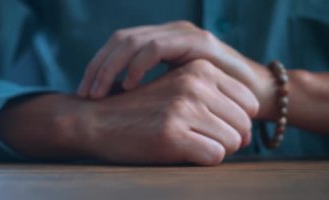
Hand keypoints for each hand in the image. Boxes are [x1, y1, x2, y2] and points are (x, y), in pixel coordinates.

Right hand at [0, 60, 257, 163]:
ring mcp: (183, 108)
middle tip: (202, 139)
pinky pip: (214, 155)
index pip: (249, 101)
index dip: (237, 120)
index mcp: (199, 68)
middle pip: (244, 124)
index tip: (216, 126)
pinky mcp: (172, 134)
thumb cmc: (140, 109)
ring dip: (215, 148)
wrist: (97, 119)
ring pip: (233, 141)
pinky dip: (202, 159)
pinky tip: (181, 151)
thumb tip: (247, 131)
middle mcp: (195, 84)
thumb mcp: (177, 88)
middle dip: (230, 137)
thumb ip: (212, 97)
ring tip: (189, 144)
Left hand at [77, 21, 272, 118]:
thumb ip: (149, 90)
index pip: (119, 46)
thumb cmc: (211, 101)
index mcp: (160, 42)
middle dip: (98, 66)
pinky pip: (158, 48)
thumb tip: (116, 103)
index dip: (98, 66)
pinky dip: (138, 66)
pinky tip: (128, 86)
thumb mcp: (172, 93)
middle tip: (85, 93)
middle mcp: (169, 32)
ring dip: (111, 67)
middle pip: (120, 40)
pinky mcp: (197, 42)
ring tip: (98, 92)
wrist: (255, 97)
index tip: (85, 92)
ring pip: (133, 41)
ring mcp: (183, 34)